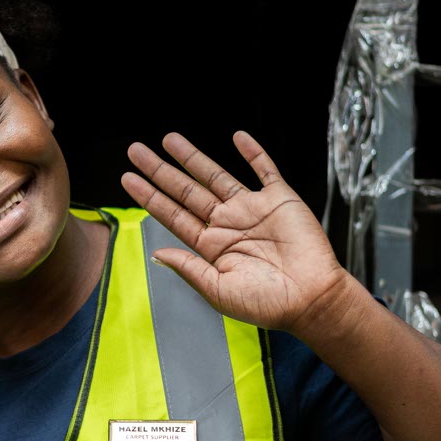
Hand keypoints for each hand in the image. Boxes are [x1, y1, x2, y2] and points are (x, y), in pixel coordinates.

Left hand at [122, 131, 350, 335]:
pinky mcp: (280, 200)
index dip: (150, 196)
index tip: (128, 179)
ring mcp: (252, 209)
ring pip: (216, 175)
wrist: (312, 299)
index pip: (173, 215)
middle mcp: (227, 224)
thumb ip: (188, 268)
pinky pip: (265, 170)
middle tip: (136, 150)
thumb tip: (156, 253)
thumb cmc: (267, 304)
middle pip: (187, 190)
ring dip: (193, 157)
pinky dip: (253, 153)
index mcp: (211, 247)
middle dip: (161, 170)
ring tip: (168, 139)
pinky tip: (237, 137)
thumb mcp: (218, 291)